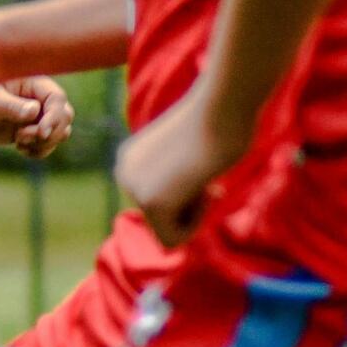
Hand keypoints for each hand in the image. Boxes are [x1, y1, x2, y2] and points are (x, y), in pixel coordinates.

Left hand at [0, 76, 73, 156]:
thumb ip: (9, 107)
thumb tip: (34, 112)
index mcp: (29, 82)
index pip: (57, 99)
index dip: (55, 116)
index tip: (40, 132)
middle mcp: (34, 98)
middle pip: (64, 116)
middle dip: (51, 131)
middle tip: (22, 138)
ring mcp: (30, 116)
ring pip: (59, 131)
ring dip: (46, 143)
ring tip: (20, 144)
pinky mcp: (23, 131)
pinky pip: (45, 143)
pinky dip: (40, 150)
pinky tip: (22, 150)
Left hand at [116, 89, 248, 246]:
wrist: (222, 105)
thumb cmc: (220, 121)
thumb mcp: (189, 153)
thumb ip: (178, 177)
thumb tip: (178, 200)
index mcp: (130, 159)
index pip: (157, 202)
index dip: (187, 197)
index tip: (201, 171)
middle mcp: (123, 173)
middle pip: (159, 220)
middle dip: (189, 206)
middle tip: (206, 176)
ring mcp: (133, 188)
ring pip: (166, 232)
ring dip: (194, 213)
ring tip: (204, 178)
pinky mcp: (150, 201)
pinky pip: (172, 240)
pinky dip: (196, 224)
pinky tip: (203, 189)